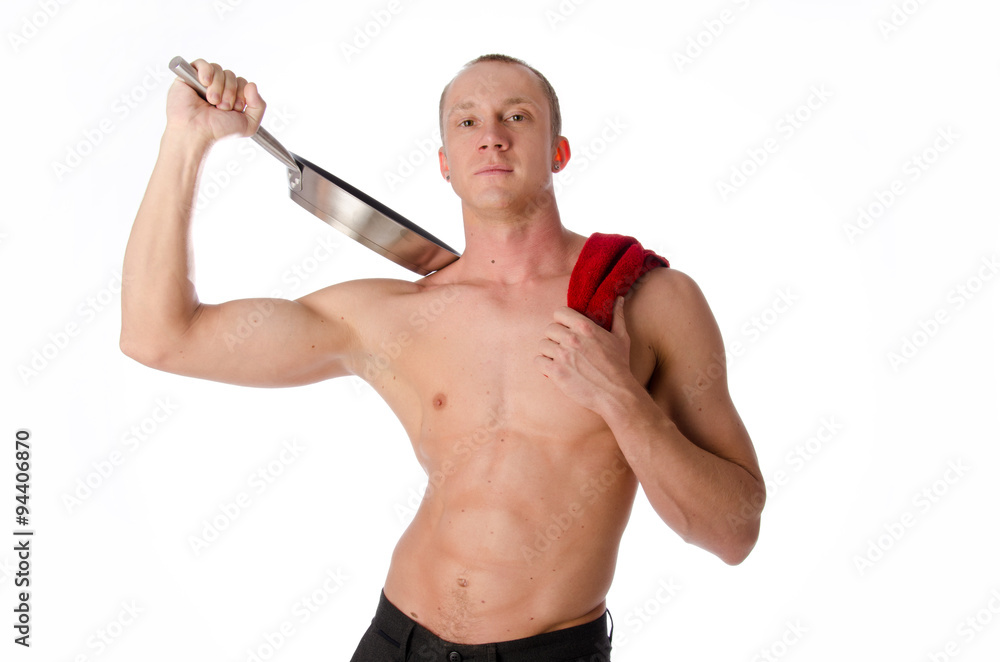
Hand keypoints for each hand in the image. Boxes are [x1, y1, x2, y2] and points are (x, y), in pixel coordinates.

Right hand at [166, 59, 264, 143]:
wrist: (197, 132)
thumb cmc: (218, 131)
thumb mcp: (249, 124)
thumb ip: (259, 106)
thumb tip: (252, 85)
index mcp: (231, 97)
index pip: (243, 83)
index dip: (242, 94)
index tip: (234, 109)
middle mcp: (218, 88)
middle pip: (231, 75)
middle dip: (230, 92)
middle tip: (221, 107)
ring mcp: (203, 82)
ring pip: (218, 70)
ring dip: (218, 87)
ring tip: (212, 101)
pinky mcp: (188, 77)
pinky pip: (201, 63)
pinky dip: (206, 71)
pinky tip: (205, 83)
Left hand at [534, 296, 634, 413]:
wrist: (616, 393)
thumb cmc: (619, 366)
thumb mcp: (621, 338)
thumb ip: (617, 316)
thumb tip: (619, 299)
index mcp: (585, 327)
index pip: (559, 313)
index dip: (561, 321)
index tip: (566, 329)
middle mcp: (571, 338)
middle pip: (549, 329)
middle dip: (555, 338)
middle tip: (564, 348)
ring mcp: (562, 355)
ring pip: (542, 345)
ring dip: (549, 352)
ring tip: (559, 360)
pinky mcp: (555, 372)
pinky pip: (538, 361)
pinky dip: (543, 365)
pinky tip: (554, 369)